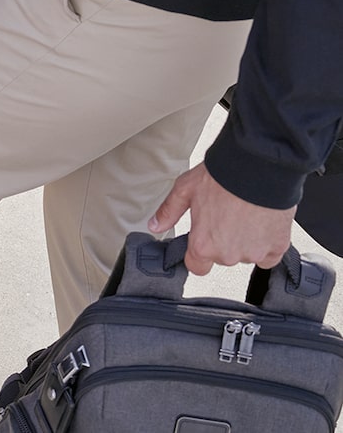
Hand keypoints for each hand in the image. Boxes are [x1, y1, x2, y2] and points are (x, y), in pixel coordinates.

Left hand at [148, 163, 295, 274]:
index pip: (196, 266)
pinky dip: (266, 244)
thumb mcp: (185, 189)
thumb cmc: (222, 176)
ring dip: (244, 241)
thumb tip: (155, 226)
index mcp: (203, 244)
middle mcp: (228, 255)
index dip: (197, 253)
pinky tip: (260, 224)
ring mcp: (254, 253)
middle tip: (224, 216)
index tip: (201, 240)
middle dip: (222, 241)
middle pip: (222, 257)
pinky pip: (269, 255)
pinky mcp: (277, 247)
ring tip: (243, 214)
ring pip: (245, 254)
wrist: (259, 166)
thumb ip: (169, 211)